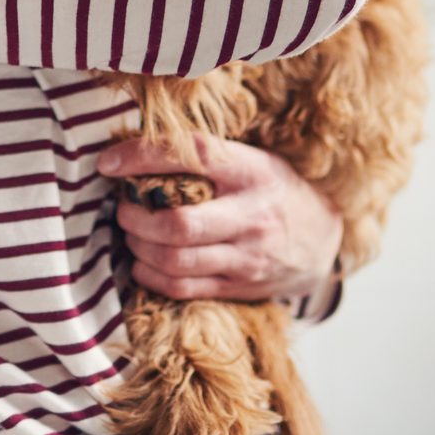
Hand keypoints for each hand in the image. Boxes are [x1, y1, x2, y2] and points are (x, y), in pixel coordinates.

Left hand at [96, 134, 343, 302]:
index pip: (193, 155)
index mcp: (253, 172)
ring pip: (176, 260)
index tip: (108, 162)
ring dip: (139, 247)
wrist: (326, 239)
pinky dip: (151, 275)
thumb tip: (139, 146)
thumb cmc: (276, 189)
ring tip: (130, 232)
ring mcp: (247, 257)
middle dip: (135, 217)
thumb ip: (209, 156)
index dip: (143, 156)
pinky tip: (143, 261)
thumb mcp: (255, 160)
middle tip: (121, 207)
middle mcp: (251, 216)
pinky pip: (183, 288)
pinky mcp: (240, 286)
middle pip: (179, 223)